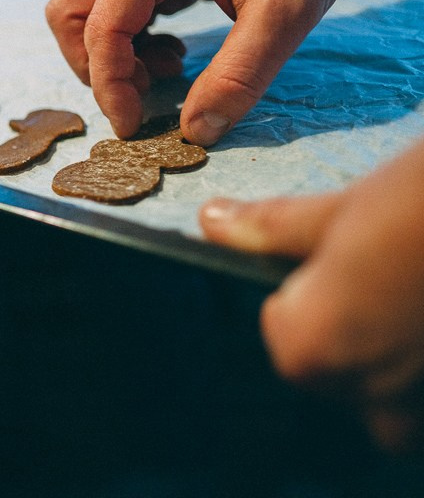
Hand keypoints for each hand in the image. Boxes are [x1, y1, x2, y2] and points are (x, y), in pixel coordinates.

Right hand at [44, 0, 365, 143]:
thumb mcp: (286, 13)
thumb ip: (239, 74)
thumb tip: (195, 132)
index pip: (101, 27)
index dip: (110, 85)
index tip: (135, 126)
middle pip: (70, 15)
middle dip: (97, 67)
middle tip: (145, 95)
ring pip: (83, 14)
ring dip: (111, 56)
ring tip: (168, 69)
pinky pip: (110, 11)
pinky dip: (128, 44)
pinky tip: (174, 52)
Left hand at [199, 137, 423, 452]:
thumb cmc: (419, 205)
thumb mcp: (339, 210)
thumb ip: (272, 229)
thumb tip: (211, 221)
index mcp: (313, 348)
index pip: (285, 337)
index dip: (306, 294)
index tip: (339, 260)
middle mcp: (370, 391)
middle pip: (340, 376)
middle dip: (353, 333)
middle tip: (384, 276)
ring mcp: (423, 397)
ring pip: (393, 409)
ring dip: (393, 364)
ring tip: (407, 294)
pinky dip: (421, 366)